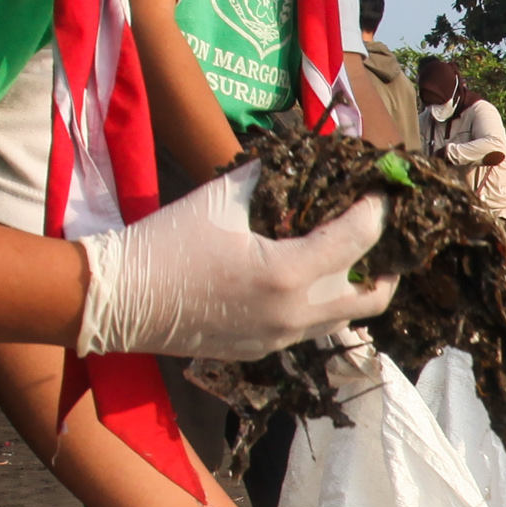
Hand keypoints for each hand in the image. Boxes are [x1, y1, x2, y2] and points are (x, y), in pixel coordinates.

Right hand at [76, 162, 394, 360]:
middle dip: (386, 261)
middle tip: (380, 230)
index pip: (360, 240)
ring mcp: (281, 339)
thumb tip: (305, 156)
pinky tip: (314, 276)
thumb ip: (271, 176)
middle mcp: (294, 314)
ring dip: (358, 287)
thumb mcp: (222, 198)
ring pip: (346, 319)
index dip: (377, 211)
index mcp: (287, 274)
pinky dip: (326, 302)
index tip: (381, 190)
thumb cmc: (166, 243)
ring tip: (355, 254)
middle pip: (372, 297)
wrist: (119, 301)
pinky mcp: (264, 349)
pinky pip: (313, 328)